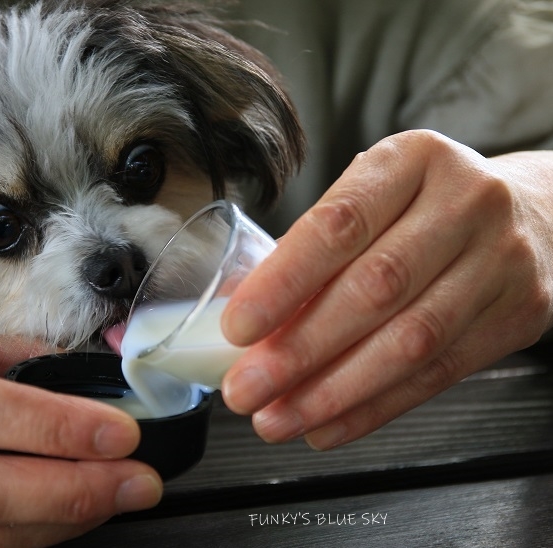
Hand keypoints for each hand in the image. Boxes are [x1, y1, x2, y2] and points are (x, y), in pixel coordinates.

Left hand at [221, 129, 552, 449]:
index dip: (283, 282)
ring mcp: (501, 261)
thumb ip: (316, 247)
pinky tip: (326, 426)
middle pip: (374, 288)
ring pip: (409, 342)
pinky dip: (373, 408)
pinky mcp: (517, 316)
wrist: (533, 213)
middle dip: (299, 350)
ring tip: (276, 419)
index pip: (339, 224)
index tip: (237, 329)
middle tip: (245, 389)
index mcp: (413, 159)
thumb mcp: (374, 196)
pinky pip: (437, 375)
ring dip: (331, 392)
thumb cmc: (424, 206)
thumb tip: (246, 317)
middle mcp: (466, 203)